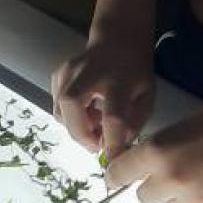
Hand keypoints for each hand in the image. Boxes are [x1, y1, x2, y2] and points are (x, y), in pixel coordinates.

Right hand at [52, 31, 154, 156]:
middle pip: (72, 106)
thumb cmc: (135, 71)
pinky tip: (86, 110)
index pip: (113, 116)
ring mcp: (69, 71)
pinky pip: (56, 104)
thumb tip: (114, 148)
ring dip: (75, 126)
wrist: (117, 39)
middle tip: (96, 144)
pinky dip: (69, 115)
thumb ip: (133, 123)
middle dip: (80, 134)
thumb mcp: (146, 96)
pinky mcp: (57, 74)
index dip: (112, 143)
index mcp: (119, 80)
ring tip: (95, 122)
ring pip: (60, 109)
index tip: (113, 163)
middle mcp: (89, 73)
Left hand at [106, 82, 202, 202]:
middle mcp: (173, 180)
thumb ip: (160, 152)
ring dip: (181, 196)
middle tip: (172, 174)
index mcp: (158, 152)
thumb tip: (144, 172)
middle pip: (144, 197)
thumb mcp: (183, 128)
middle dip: (153, 186)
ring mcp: (199, 202)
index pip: (119, 173)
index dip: (119, 175)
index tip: (120, 178)